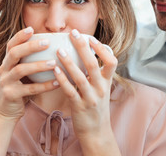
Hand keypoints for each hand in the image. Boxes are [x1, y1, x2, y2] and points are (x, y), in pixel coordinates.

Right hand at [0, 27, 59, 154]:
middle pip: (14, 53)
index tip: (32, 28)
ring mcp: (5, 82)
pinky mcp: (11, 95)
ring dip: (38, 65)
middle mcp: (3, 70)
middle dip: (30, 46)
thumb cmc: (19, 89)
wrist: (6, 113)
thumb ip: (30, 62)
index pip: (11, 45)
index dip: (20, 36)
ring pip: (20, 70)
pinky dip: (44, 86)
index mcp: (7, 62)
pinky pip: (29, 89)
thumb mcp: (21, 73)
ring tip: (54, 63)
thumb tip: (52, 48)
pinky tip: (57, 83)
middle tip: (46, 42)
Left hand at [53, 29, 119, 155]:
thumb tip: (87, 54)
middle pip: (93, 64)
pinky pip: (70, 90)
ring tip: (59, 50)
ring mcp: (90, 98)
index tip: (90, 37)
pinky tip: (54, 69)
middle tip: (73, 33)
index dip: (102, 48)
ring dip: (69, 62)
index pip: (112, 61)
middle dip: (83, 47)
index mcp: (107, 82)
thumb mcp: (102, 89)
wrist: (96, 132)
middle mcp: (101, 89)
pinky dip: (62, 79)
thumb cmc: (96, 107)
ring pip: (81, 77)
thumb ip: (97, 74)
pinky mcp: (79, 106)